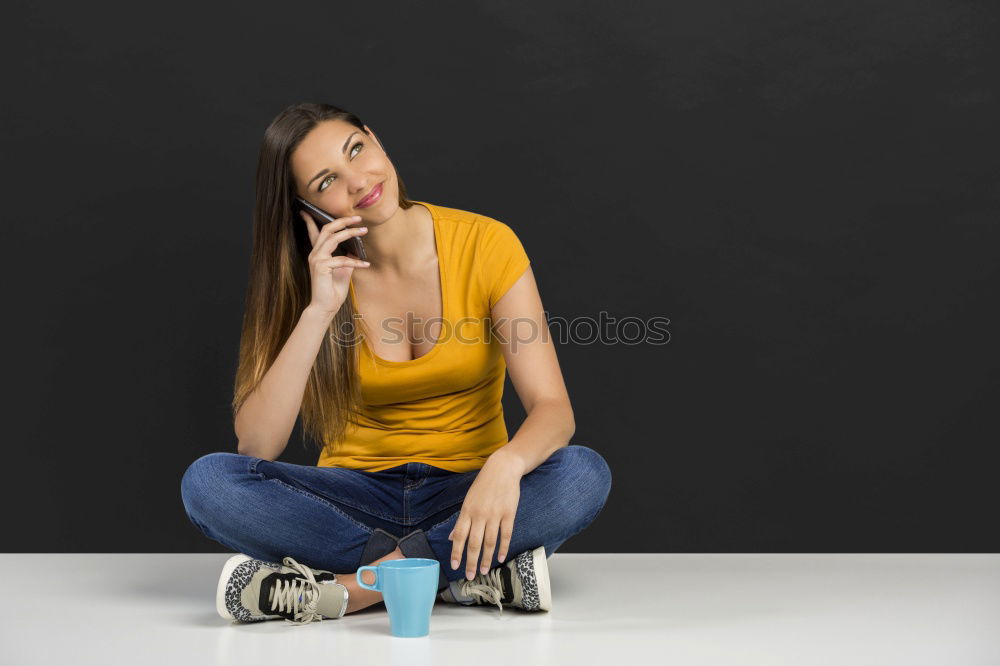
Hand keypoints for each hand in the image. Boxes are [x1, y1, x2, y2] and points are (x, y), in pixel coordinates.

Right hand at [300, 209, 370, 316]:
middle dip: (343, 221)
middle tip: (358, 218)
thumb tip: (355, 250)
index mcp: (318, 254)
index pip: (313, 233)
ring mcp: (317, 259)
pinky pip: (341, 259)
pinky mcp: (321, 267)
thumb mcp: (343, 271)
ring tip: (364, 231)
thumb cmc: (332, 290)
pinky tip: (365, 264)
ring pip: (334, 238)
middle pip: (327, 229)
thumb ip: (347, 259)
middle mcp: (315, 254)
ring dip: (351, 233)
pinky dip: (355, 261)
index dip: (310, 220)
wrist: (325, 307)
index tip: (307, 209)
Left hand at [448, 452, 524, 579]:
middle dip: (471, 562)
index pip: (459, 536)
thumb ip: (461, 521)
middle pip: (474, 543)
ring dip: (486, 559)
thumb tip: (452, 538)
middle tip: (470, 576)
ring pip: (489, 542)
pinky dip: (503, 548)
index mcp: (467, 511)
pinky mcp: (508, 514)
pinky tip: (500, 557)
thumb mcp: (468, 500)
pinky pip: (505, 535)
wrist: (502, 469)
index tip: (455, 566)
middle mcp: (479, 514)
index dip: (457, 553)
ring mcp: (495, 515)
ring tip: (483, 571)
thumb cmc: (483, 485)